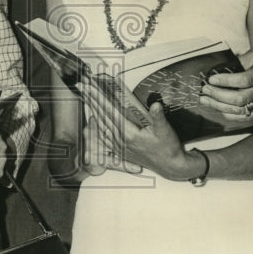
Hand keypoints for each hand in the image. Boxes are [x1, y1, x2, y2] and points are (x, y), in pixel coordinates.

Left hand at [83, 89, 202, 181]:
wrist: (170, 167)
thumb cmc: (168, 149)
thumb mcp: (166, 131)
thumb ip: (158, 117)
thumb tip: (155, 105)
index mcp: (129, 134)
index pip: (110, 111)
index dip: (98, 98)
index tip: (89, 87)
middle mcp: (121, 140)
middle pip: (102, 115)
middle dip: (91, 99)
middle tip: (82, 85)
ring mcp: (119, 145)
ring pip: (101, 123)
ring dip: (93, 109)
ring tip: (86, 96)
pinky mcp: (121, 150)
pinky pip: (104, 134)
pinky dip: (98, 123)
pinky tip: (95, 118)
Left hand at [199, 45, 252, 118]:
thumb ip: (242, 59)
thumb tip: (221, 65)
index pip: (244, 80)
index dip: (225, 81)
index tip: (211, 78)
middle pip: (240, 98)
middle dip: (218, 96)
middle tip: (204, 90)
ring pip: (241, 110)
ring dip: (220, 107)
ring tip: (205, 100)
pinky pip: (246, 116)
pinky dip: (230, 113)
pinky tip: (218, 108)